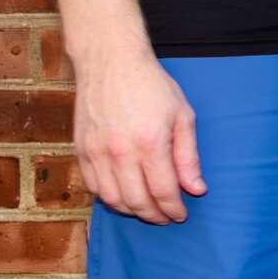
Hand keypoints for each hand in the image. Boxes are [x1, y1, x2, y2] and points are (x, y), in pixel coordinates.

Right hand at [73, 51, 203, 222]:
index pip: (163, 191)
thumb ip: (188, 156)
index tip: (181, 214)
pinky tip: (123, 195)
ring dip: (131, 211)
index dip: (174, 209)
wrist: (111, 61)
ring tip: (146, 209)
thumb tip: (196, 189)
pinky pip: (93, 186)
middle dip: (154, 216)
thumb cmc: (151, 85)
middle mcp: (120, 151)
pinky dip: (109, 198)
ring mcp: (97, 151)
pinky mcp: (81, 149)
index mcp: (150, 142)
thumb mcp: (182, 116)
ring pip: (112, 199)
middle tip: (165, 217)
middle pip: (137, 202)